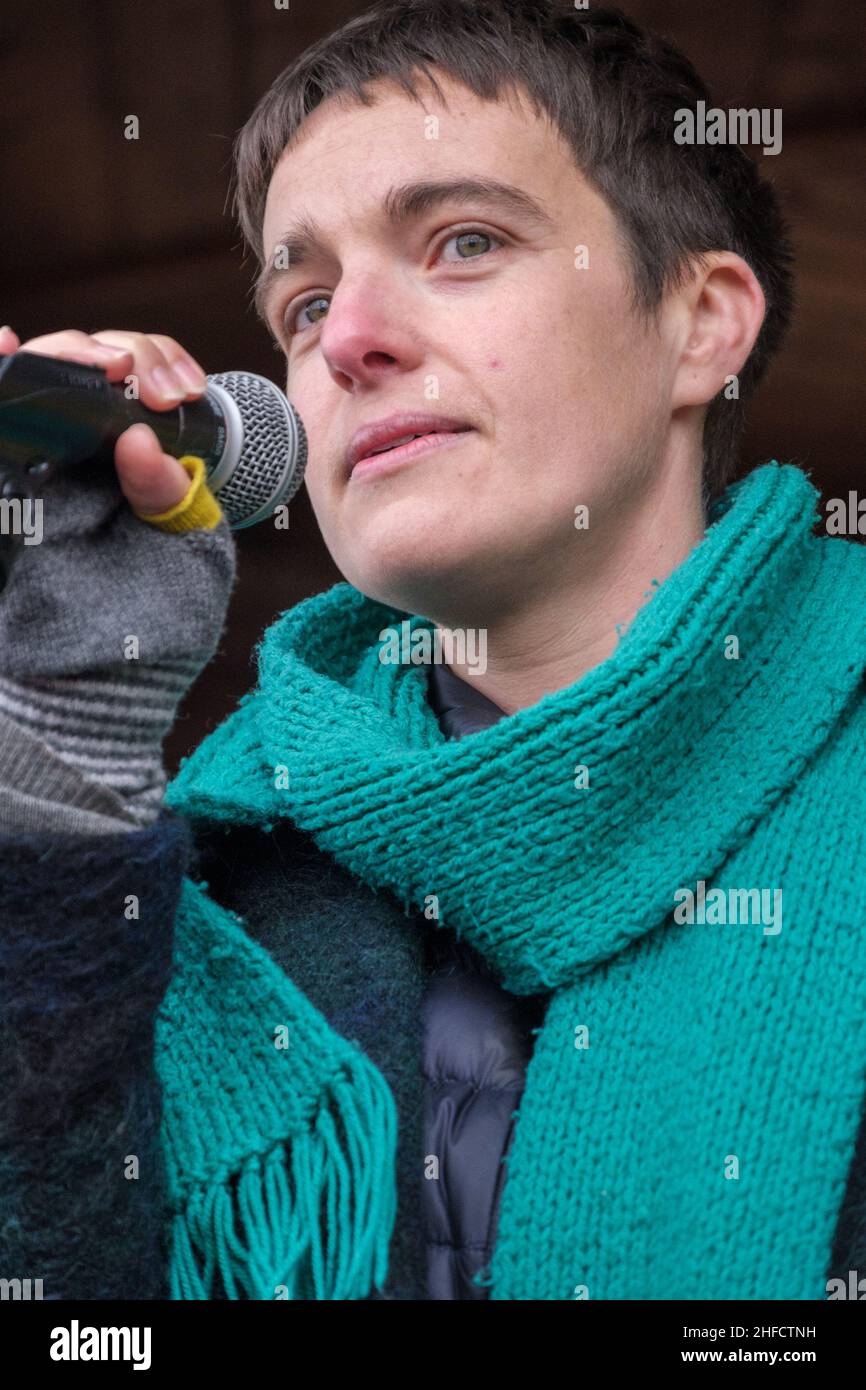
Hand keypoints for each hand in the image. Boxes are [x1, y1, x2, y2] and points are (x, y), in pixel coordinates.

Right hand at [0, 324, 236, 827]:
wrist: (85, 706)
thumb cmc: (148, 641)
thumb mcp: (185, 570)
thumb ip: (175, 504)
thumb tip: (142, 439)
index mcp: (143, 470)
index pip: (143, 384)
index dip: (156, 365)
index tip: (178, 390)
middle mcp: (88, 459)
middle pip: (87, 370)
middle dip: (113, 354)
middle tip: (130, 377)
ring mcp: (36, 471)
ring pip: (35, 382)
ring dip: (54, 357)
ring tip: (87, 362)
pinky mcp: (3, 493)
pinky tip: (2, 347)